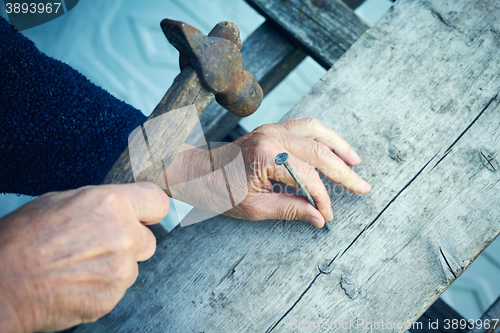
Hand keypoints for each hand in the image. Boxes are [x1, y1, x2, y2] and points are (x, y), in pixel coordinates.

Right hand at [0, 183, 168, 332]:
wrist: (1, 286)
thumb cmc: (22, 239)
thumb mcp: (60, 201)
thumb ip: (101, 203)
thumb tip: (122, 206)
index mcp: (111, 204)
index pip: (158, 202)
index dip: (150, 209)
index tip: (146, 215)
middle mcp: (124, 235)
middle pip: (148, 240)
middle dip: (131, 242)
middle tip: (100, 244)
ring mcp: (120, 270)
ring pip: (132, 266)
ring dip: (115, 266)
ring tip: (80, 265)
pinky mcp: (112, 297)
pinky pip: (118, 288)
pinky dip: (103, 286)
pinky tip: (78, 282)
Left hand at [166, 118, 369, 227]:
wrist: (197, 171)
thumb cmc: (220, 191)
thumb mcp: (254, 208)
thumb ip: (290, 209)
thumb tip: (319, 216)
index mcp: (266, 156)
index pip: (308, 178)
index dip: (323, 199)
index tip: (329, 215)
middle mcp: (272, 136)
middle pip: (319, 152)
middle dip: (344, 172)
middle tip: (363, 187)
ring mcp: (272, 128)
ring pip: (317, 131)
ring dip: (340, 146)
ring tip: (356, 163)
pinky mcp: (272, 128)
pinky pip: (305, 126)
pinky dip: (324, 136)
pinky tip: (334, 147)